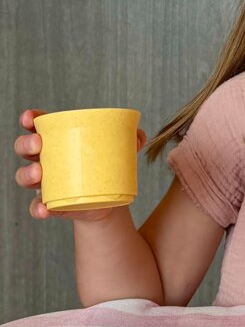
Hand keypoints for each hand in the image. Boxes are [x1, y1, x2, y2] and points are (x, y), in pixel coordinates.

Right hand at [13, 108, 146, 221]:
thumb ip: (130, 139)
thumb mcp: (119, 150)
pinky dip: (38, 208)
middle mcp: (45, 159)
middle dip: (26, 143)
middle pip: (25, 148)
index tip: (29, 117)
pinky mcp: (50, 204)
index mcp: (58, 140)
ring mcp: (45, 182)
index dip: (29, 119)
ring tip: (39, 172)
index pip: (36, 125)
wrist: (108, 201)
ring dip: (27, 174)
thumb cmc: (108, 166)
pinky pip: (37, 207)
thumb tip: (137, 136)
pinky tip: (44, 209)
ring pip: (25, 176)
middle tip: (39, 144)